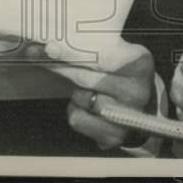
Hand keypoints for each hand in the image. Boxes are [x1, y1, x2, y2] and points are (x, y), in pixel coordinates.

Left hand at [15, 40, 155, 149]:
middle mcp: (137, 91)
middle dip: (61, 67)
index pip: (99, 56)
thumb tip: (46, 46)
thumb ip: (88, 47)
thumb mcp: (117, 52)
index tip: (49, 48)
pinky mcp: (113, 136)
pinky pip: (77, 118)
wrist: (141, 106)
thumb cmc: (122, 74)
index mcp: (139, 64)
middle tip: (40, 56)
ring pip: (80, 97)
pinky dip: (75, 110)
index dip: (71, 51)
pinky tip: (88, 106)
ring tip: (88, 87)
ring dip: (75, 91)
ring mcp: (126, 117)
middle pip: (85, 77)